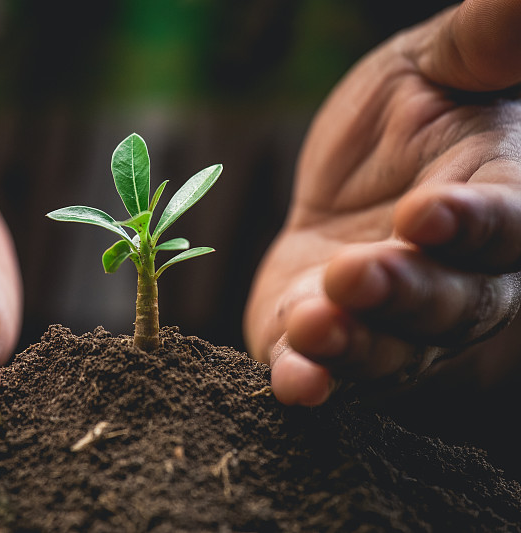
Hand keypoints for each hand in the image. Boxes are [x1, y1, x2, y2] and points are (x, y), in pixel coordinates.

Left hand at [244, 0, 520, 405]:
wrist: (352, 175)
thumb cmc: (413, 112)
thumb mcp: (442, 64)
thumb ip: (489, 41)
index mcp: (496, 204)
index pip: (502, 223)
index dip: (472, 224)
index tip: (429, 211)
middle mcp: (458, 278)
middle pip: (449, 304)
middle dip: (403, 293)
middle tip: (357, 272)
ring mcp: (392, 319)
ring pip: (388, 350)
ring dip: (353, 345)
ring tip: (314, 327)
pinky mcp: (329, 336)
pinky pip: (323, 368)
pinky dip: (307, 378)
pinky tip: (292, 382)